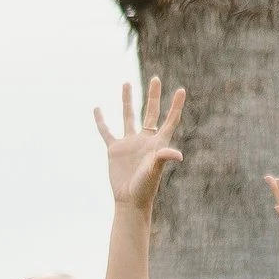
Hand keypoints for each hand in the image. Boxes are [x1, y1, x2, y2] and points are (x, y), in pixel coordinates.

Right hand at [97, 79, 185, 210]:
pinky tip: (97, 108)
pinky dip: (101, 120)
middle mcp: (144, 139)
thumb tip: (178, 154)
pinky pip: (106, 131)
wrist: (129, 200)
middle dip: (153, 95)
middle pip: (151, 112)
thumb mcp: (154, 171)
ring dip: (127, 100)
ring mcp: (129, 143)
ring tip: (126, 83)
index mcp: (157, 143)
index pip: (170, 120)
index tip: (181, 90)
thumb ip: (163, 159)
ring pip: (128, 116)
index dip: (176, 106)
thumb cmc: (145, 188)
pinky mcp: (114, 149)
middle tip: (155, 78)